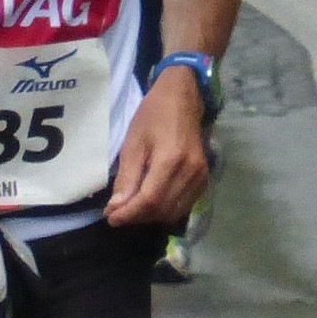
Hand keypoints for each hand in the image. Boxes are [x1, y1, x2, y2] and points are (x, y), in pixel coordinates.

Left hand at [105, 68, 209, 228]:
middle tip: (118, 213)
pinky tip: (151, 203)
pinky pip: (184, 206)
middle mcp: (190, 172)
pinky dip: (165, 210)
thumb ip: (127, 177)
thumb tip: (116, 208)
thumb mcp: (133, 142)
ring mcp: (201, 177)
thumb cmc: (153, 115)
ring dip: (151, 216)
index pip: (149, 200)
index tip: (111, 218)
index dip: (129, 214)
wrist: (183, 99)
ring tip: (132, 209)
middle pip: (162, 209)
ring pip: (174, 212)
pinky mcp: (204, 180)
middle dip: (137, 217)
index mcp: (171, 159)